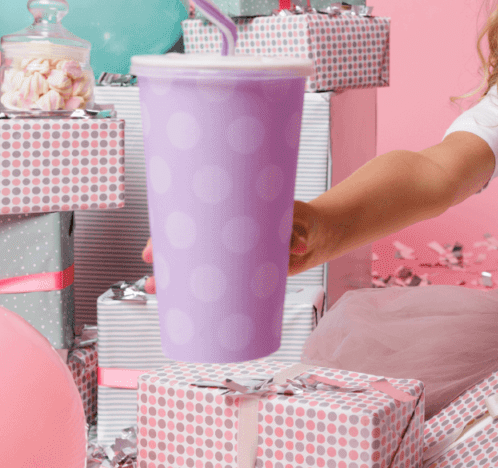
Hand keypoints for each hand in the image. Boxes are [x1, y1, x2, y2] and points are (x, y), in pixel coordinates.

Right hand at [140, 201, 327, 291]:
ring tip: (161, 296)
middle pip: (188, 250)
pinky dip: (207, 300)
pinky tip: (190, 310)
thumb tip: (297, 247)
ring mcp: (235, 259)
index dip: (168, 234)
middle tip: (153, 282)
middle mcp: (226, 238)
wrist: (315, 232)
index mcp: (230, 216)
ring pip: (200, 272)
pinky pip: (223, 288)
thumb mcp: (294, 219)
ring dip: (178, 286)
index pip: (192, 221)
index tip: (152, 249)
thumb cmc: (299, 219)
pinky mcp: (248, 277)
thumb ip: (294, 231)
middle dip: (166, 266)